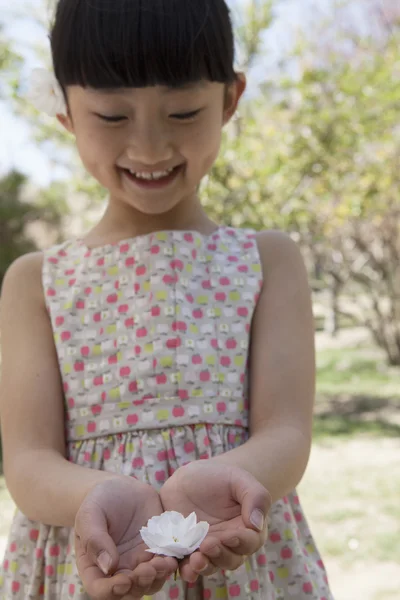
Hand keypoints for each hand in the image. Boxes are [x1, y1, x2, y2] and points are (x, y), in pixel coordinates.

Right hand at [75, 477, 177, 599]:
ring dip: (158, 577)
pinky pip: (165, 564)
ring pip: (150, 582)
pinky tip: (174, 556)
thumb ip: (94, 539)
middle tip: (148, 569)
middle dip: (140, 584)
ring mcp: (139, 562)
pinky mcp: (156, 550)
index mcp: (95, 566)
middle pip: (129, 590)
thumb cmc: (98, 501)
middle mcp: (118, 570)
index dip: (111, 590)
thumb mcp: (90, 515)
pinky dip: (170, 564)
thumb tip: (108, 567)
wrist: (120, 488)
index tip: (124, 580)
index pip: (100, 588)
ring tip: (164, 562)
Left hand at [160, 461, 270, 581]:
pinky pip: (186, 564)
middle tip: (207, 546)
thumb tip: (257, 524)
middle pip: (230, 559)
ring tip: (195, 560)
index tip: (229, 536)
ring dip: (203, 566)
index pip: (250, 541)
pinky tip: (180, 566)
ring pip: (209, 565)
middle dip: (220, 556)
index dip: (241, 542)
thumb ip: (255, 497)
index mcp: (247, 529)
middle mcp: (229, 544)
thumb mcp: (240, 479)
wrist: (192, 478)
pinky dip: (184, 569)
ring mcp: (207, 549)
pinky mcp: (187, 550)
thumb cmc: (221, 477)